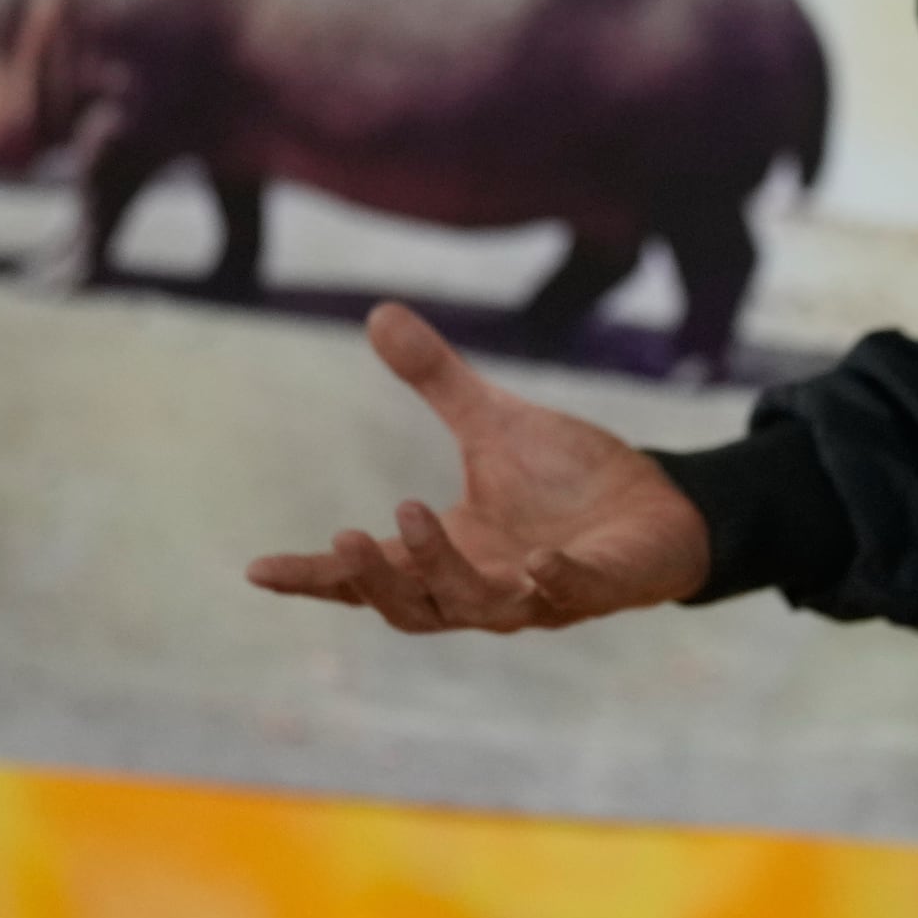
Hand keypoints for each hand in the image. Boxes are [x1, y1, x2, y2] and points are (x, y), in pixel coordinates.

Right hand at [245, 302, 711, 631]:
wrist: (658, 507)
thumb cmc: (567, 479)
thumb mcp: (492, 421)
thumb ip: (435, 380)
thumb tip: (378, 313)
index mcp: (450, 555)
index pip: (369, 577)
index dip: (315, 578)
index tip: (259, 569)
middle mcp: (484, 587)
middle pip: (411, 605)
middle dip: (375, 577)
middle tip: (343, 536)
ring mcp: (538, 597)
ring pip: (474, 603)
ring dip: (440, 566)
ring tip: (409, 514)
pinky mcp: (599, 587)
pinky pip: (570, 595)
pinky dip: (554, 583)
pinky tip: (539, 563)